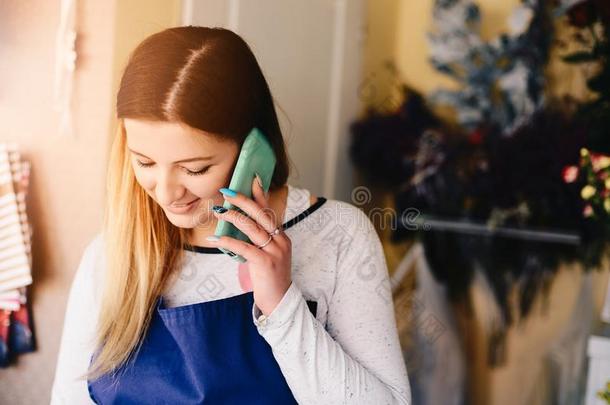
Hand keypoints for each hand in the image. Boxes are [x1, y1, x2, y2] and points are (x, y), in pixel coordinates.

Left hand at [206, 177, 291, 315]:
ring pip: (252, 227)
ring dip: (233, 217)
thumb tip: (237, 228)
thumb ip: (257, 242)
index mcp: (281, 237)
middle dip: (243, 200)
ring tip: (218, 210)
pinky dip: (228, 241)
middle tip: (227, 191)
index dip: (260, 195)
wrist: (280, 302)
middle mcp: (280, 241)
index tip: (252, 179)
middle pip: (261, 214)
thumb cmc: (270, 279)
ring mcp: (274, 251)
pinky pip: (244, 248)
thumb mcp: (266, 256)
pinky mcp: (265, 263)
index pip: (269, 211)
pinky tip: (215, 238)